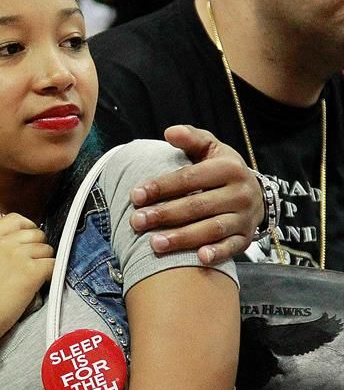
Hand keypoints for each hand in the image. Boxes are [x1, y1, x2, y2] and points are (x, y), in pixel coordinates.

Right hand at [0, 213, 53, 341]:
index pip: (15, 219)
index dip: (27, 228)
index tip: (28, 239)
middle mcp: (3, 243)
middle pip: (35, 233)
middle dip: (38, 247)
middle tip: (34, 262)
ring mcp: (18, 257)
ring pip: (47, 249)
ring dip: (45, 262)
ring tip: (37, 277)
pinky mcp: (32, 274)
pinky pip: (54, 265)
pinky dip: (52, 274)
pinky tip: (43, 284)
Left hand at [129, 125, 260, 264]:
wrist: (254, 193)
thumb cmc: (220, 170)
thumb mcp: (210, 149)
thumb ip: (191, 139)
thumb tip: (170, 131)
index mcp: (229, 168)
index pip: (189, 178)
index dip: (161, 186)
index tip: (135, 195)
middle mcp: (240, 193)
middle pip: (197, 206)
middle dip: (164, 214)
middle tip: (136, 222)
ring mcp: (244, 217)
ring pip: (212, 229)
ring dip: (183, 238)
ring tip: (154, 244)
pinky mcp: (246, 237)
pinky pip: (233, 247)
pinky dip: (218, 253)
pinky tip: (199, 258)